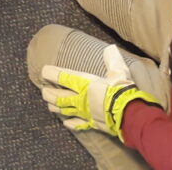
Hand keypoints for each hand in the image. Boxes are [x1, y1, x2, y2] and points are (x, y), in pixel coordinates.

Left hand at [41, 46, 159, 140]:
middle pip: (58, 96)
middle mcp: (81, 98)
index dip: (51, 74)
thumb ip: (112, 60)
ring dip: (55, 107)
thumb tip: (111, 48)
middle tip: (43, 90)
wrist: (128, 114)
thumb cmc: (121, 91)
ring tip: (49, 104)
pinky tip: (65, 122)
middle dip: (48, 93)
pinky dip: (70, 123)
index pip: (63, 77)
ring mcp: (84, 112)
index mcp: (85, 84)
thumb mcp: (118, 72)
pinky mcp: (91, 123)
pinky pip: (77, 124)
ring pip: (64, 110)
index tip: (43, 71)